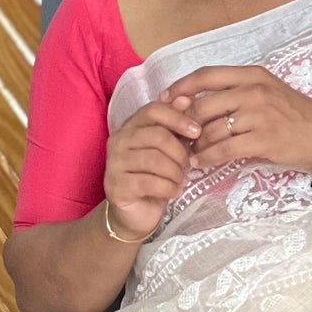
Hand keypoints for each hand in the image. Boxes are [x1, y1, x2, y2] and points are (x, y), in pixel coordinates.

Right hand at [102, 96, 199, 241]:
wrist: (135, 213)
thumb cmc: (155, 178)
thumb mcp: (169, 150)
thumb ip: (176, 126)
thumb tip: (187, 98)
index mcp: (130, 126)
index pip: (154, 110)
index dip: (178, 118)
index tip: (197, 132)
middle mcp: (118, 141)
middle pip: (157, 136)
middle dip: (180, 153)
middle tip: (188, 166)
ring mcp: (114, 164)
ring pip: (155, 160)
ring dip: (175, 173)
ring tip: (180, 181)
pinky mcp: (117, 186)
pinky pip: (150, 183)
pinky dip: (169, 188)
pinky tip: (174, 192)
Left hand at [162, 63, 311, 177]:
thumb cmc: (296, 115)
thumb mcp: (269, 91)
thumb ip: (238, 92)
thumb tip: (199, 102)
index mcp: (253, 75)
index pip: (207, 75)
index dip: (181, 87)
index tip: (166, 100)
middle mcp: (254, 91)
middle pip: (203, 104)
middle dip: (183, 123)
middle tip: (173, 135)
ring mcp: (259, 115)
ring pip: (210, 130)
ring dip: (194, 145)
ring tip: (186, 153)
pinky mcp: (263, 140)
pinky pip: (224, 150)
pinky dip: (207, 159)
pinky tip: (199, 164)